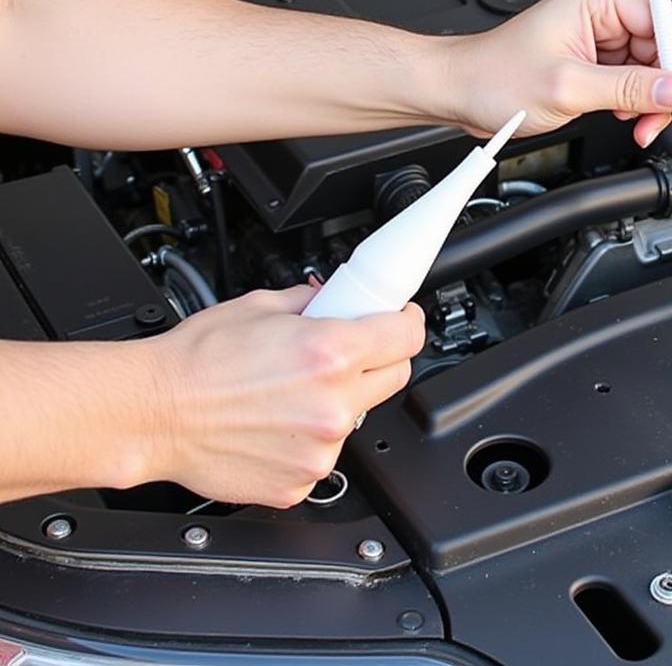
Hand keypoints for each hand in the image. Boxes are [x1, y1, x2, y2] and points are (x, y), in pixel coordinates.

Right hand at [144, 287, 423, 507]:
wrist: (153, 412)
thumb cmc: (197, 360)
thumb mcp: (263, 305)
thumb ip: (315, 302)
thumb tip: (338, 298)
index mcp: (331, 353)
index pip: (408, 336)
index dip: (407, 321)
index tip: (401, 318)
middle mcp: (334, 404)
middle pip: (395, 376)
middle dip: (379, 358)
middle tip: (347, 351)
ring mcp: (321, 449)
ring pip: (358, 417)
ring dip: (339, 401)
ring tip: (290, 391)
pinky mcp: (301, 482)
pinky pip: (324, 452)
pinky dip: (309, 437)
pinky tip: (275, 422)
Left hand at [447, 0, 671, 147]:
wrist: (461, 91)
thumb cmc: (493, 77)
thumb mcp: (568, 88)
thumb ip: (627, 89)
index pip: (671, 20)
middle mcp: (604, 10)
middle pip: (667, 45)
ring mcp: (600, 34)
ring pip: (654, 66)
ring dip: (656, 101)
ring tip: (644, 127)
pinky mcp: (595, 57)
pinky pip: (634, 78)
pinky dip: (638, 103)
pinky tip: (629, 118)